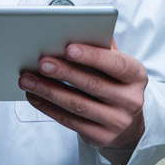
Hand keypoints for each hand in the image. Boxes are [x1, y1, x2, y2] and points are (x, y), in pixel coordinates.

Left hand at [19, 43, 146, 154]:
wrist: (128, 125)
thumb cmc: (115, 83)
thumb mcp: (116, 64)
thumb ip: (101, 47)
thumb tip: (76, 28)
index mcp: (136, 76)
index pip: (115, 64)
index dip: (92, 56)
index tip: (68, 48)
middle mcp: (131, 100)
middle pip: (92, 85)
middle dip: (63, 73)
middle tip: (41, 63)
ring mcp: (117, 122)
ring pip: (77, 105)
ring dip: (48, 91)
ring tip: (28, 79)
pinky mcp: (101, 137)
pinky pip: (70, 121)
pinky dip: (48, 107)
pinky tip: (34, 96)